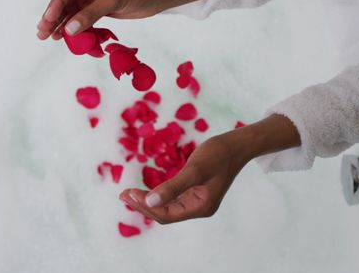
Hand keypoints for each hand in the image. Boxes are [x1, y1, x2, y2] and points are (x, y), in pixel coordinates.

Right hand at [37, 0, 210, 39]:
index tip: (47, 20)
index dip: (54, 6)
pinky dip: (72, 27)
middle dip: (52, 17)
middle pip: (64, 1)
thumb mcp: (113, 1)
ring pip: (70, 11)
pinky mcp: (95, 8)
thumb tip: (70, 29)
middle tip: (42, 33)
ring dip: (60, 24)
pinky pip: (79, 18)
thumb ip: (90, 15)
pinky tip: (63, 36)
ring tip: (48, 37)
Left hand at [120, 135, 247, 223]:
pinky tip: (146, 191)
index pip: (166, 214)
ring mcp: (197, 201)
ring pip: (167, 207)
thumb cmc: (218, 154)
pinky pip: (172, 199)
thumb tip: (149, 201)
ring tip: (128, 194)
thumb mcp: (194, 169)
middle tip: (123, 194)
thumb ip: (172, 187)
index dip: (146, 206)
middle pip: (165, 213)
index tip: (128, 193)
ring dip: (148, 201)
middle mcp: (199, 208)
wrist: (236, 145)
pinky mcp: (195, 192)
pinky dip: (158, 195)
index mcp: (201, 207)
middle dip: (143, 205)